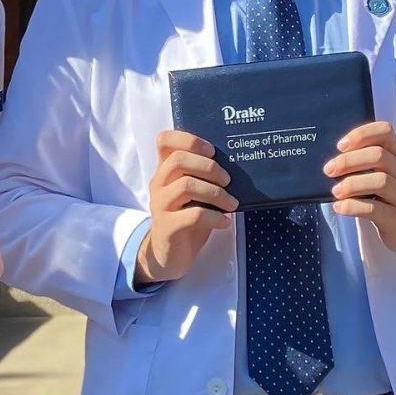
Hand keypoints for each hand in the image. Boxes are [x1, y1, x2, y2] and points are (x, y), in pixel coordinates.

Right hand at [135, 131, 236, 285]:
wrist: (170, 255)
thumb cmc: (187, 218)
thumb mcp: (194, 194)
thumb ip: (203, 177)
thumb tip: (236, 164)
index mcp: (165, 170)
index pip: (164, 140)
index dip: (188, 139)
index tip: (211, 150)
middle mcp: (158, 184)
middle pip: (178, 160)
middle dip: (209, 167)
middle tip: (228, 180)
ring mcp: (160, 205)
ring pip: (186, 185)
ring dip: (216, 193)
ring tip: (231, 203)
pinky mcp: (167, 227)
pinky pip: (194, 215)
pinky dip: (215, 217)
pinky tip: (225, 222)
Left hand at [323, 120, 395, 259]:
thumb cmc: (384, 196)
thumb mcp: (378, 174)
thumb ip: (359, 163)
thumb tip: (327, 162)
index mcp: (394, 156)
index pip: (385, 131)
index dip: (361, 134)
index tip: (340, 146)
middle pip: (379, 156)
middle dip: (349, 160)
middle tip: (329, 170)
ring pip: (381, 181)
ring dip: (352, 184)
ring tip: (335, 191)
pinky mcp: (395, 218)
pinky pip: (375, 209)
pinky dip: (353, 206)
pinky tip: (339, 207)